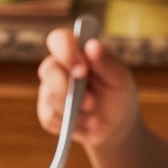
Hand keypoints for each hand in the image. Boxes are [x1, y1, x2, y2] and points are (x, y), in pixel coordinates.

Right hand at [35, 29, 140, 149]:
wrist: (116, 124)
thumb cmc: (118, 94)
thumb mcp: (120, 78)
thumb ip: (107, 62)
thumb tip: (92, 45)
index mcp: (76, 51)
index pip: (59, 40)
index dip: (66, 53)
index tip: (83, 70)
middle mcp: (59, 67)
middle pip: (48, 69)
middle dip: (68, 88)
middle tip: (92, 103)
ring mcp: (50, 90)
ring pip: (50, 97)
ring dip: (75, 111)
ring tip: (96, 119)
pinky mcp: (47, 112)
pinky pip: (50, 117)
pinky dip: (72, 125)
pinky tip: (87, 126)